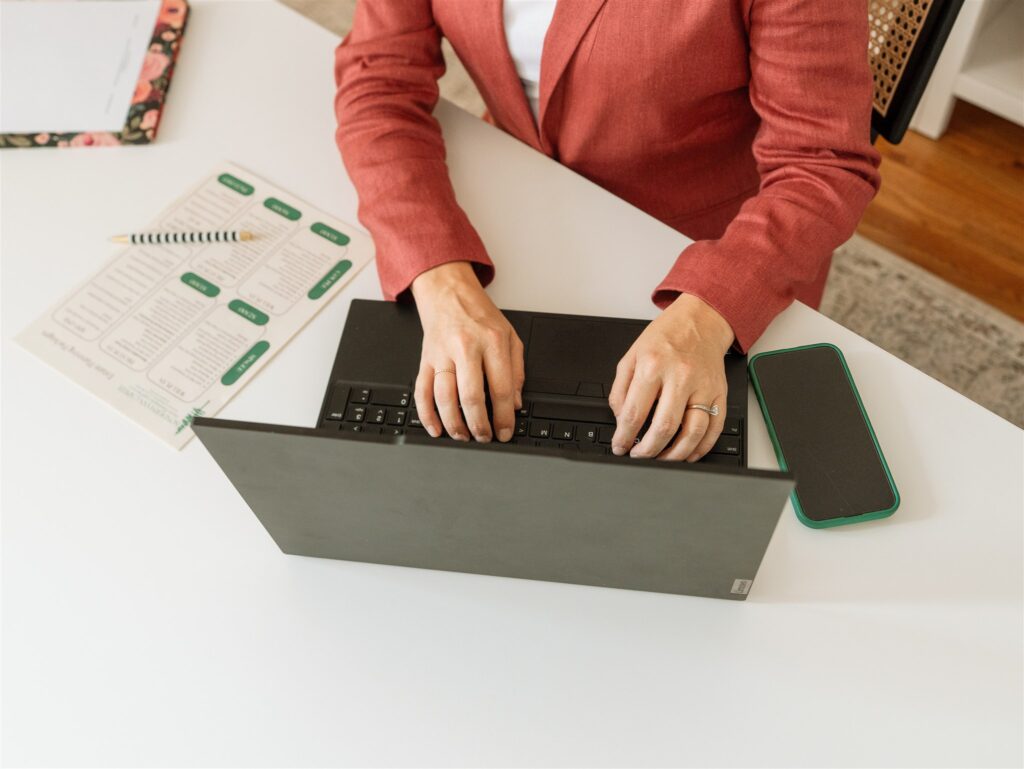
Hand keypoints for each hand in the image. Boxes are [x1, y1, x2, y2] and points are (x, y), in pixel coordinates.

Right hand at [411, 261, 524, 442]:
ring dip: (454, 424)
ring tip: (463, 436)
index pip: (500, 388)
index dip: (504, 417)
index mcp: (491, 342)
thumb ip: (516, 371)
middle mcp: (465, 347)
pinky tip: (435, 428)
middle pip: (470, 397)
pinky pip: (421, 391)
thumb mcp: (510, 336)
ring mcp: (442, 354)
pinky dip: (426, 414)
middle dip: (479, 425)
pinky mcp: (425, 359)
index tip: (505, 432)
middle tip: (484, 438)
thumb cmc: (479, 315)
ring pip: (444, 398)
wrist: (448, 291)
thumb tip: (514, 403)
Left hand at [608, 294, 734, 461]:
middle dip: (647, 450)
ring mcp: (703, 386)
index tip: (620, 447)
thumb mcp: (631, 355)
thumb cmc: (666, 337)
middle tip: (638, 456)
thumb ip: (620, 389)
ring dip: (675, 455)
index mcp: (653, 366)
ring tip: (661, 459)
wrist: (701, 320)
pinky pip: (714, 428)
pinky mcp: (719, 393)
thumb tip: (620, 420)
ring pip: (692, 433)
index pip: (635, 413)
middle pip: (664, 427)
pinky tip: (688, 454)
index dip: (624, 437)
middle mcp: (680, 377)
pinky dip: (701, 448)